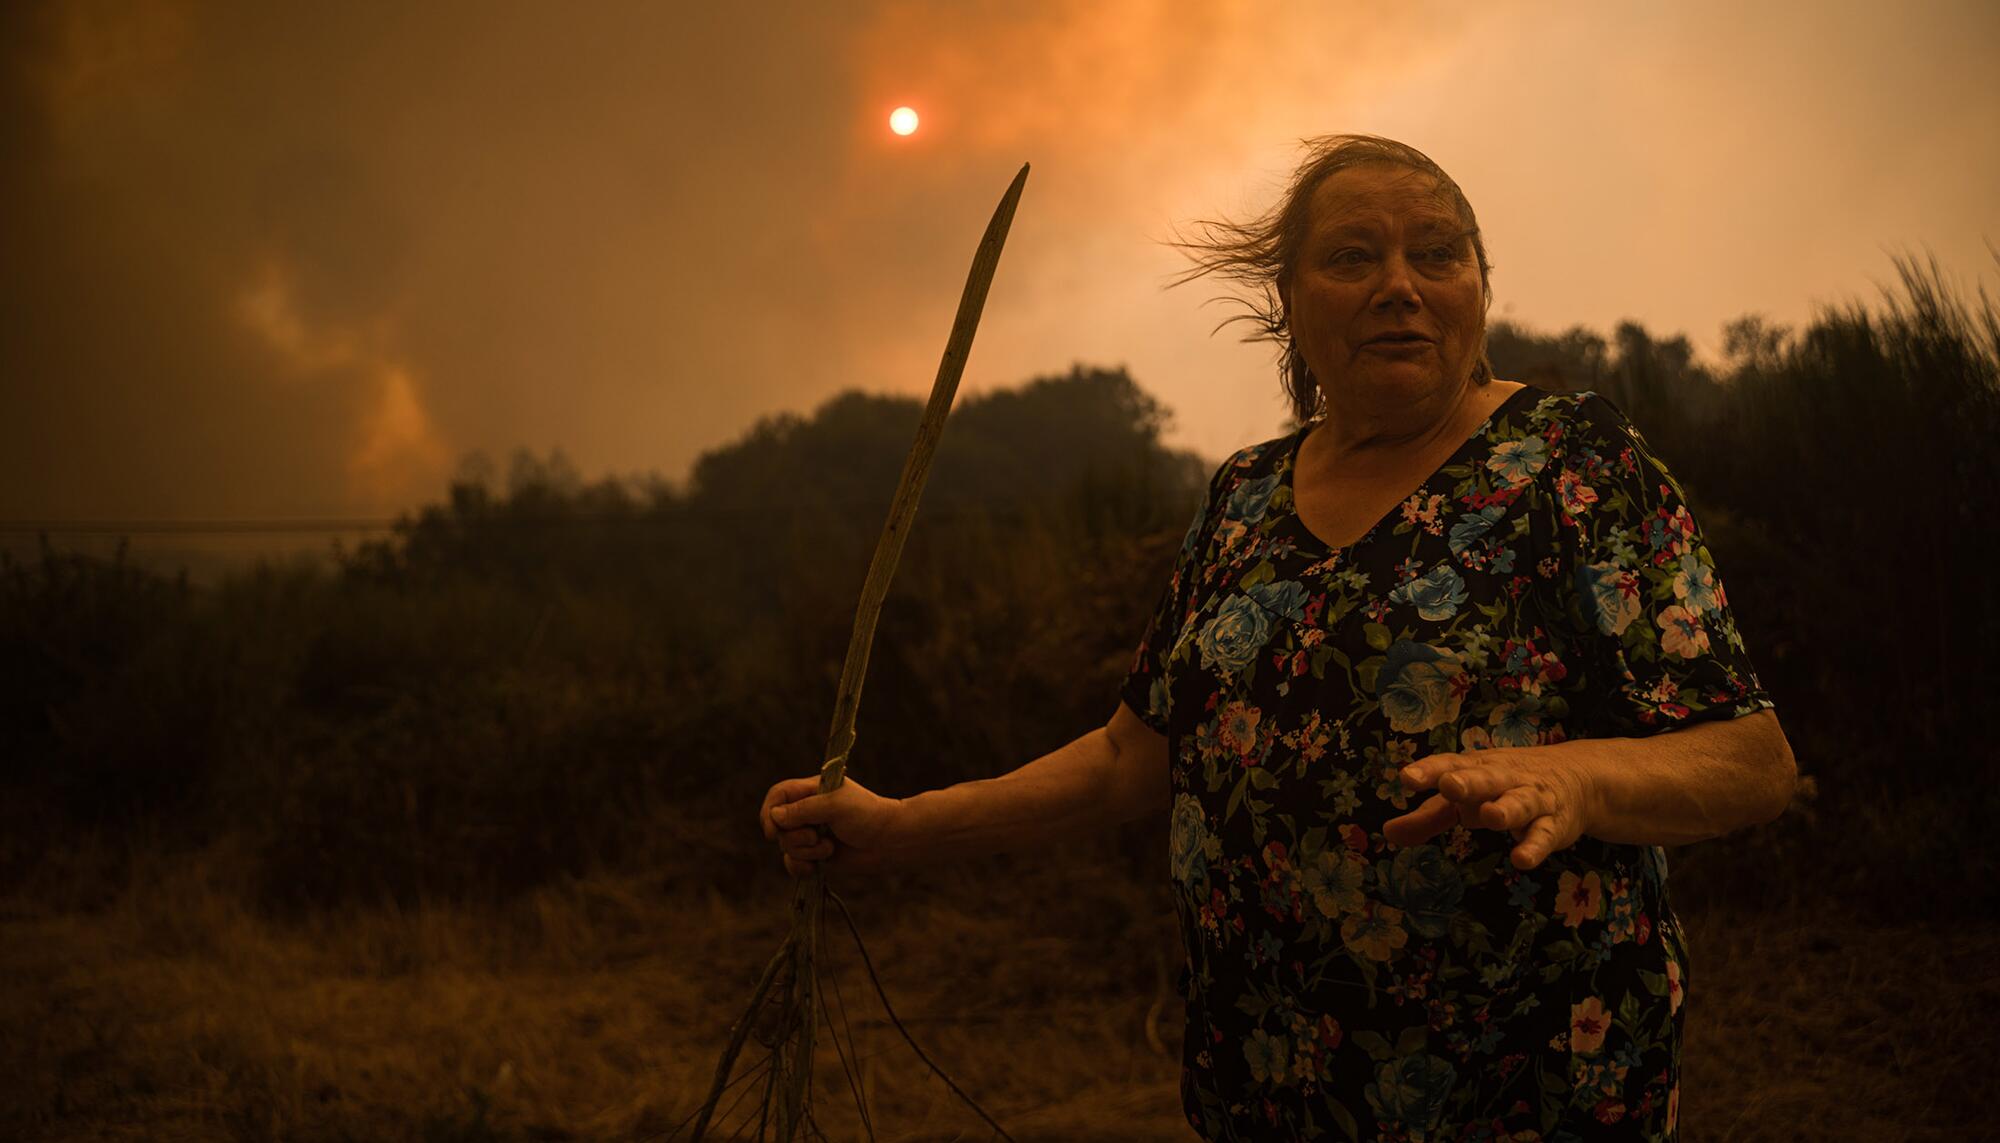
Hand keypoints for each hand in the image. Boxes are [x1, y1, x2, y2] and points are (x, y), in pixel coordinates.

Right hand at [759, 773, 906, 877]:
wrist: (890, 842)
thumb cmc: (867, 816)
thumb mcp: (835, 806)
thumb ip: (803, 809)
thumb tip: (775, 817)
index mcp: (811, 791)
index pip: (777, 796)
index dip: (769, 812)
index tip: (772, 831)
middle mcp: (808, 811)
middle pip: (778, 825)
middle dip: (795, 836)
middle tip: (817, 836)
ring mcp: (811, 833)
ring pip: (787, 846)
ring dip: (806, 851)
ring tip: (829, 848)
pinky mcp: (816, 854)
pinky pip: (794, 863)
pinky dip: (800, 867)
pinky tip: (815, 868)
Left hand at [1381, 745, 1600, 869]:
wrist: (1576, 779)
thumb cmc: (1503, 788)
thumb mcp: (1465, 800)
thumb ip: (1427, 817)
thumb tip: (1387, 833)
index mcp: (1476, 767)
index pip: (1450, 764)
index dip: (1430, 770)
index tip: (1407, 778)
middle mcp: (1504, 778)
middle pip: (1486, 778)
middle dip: (1469, 781)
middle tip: (1450, 786)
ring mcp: (1532, 799)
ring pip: (1520, 802)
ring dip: (1506, 808)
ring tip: (1491, 817)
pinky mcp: (1555, 824)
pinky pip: (1544, 835)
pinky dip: (1534, 847)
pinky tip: (1522, 860)